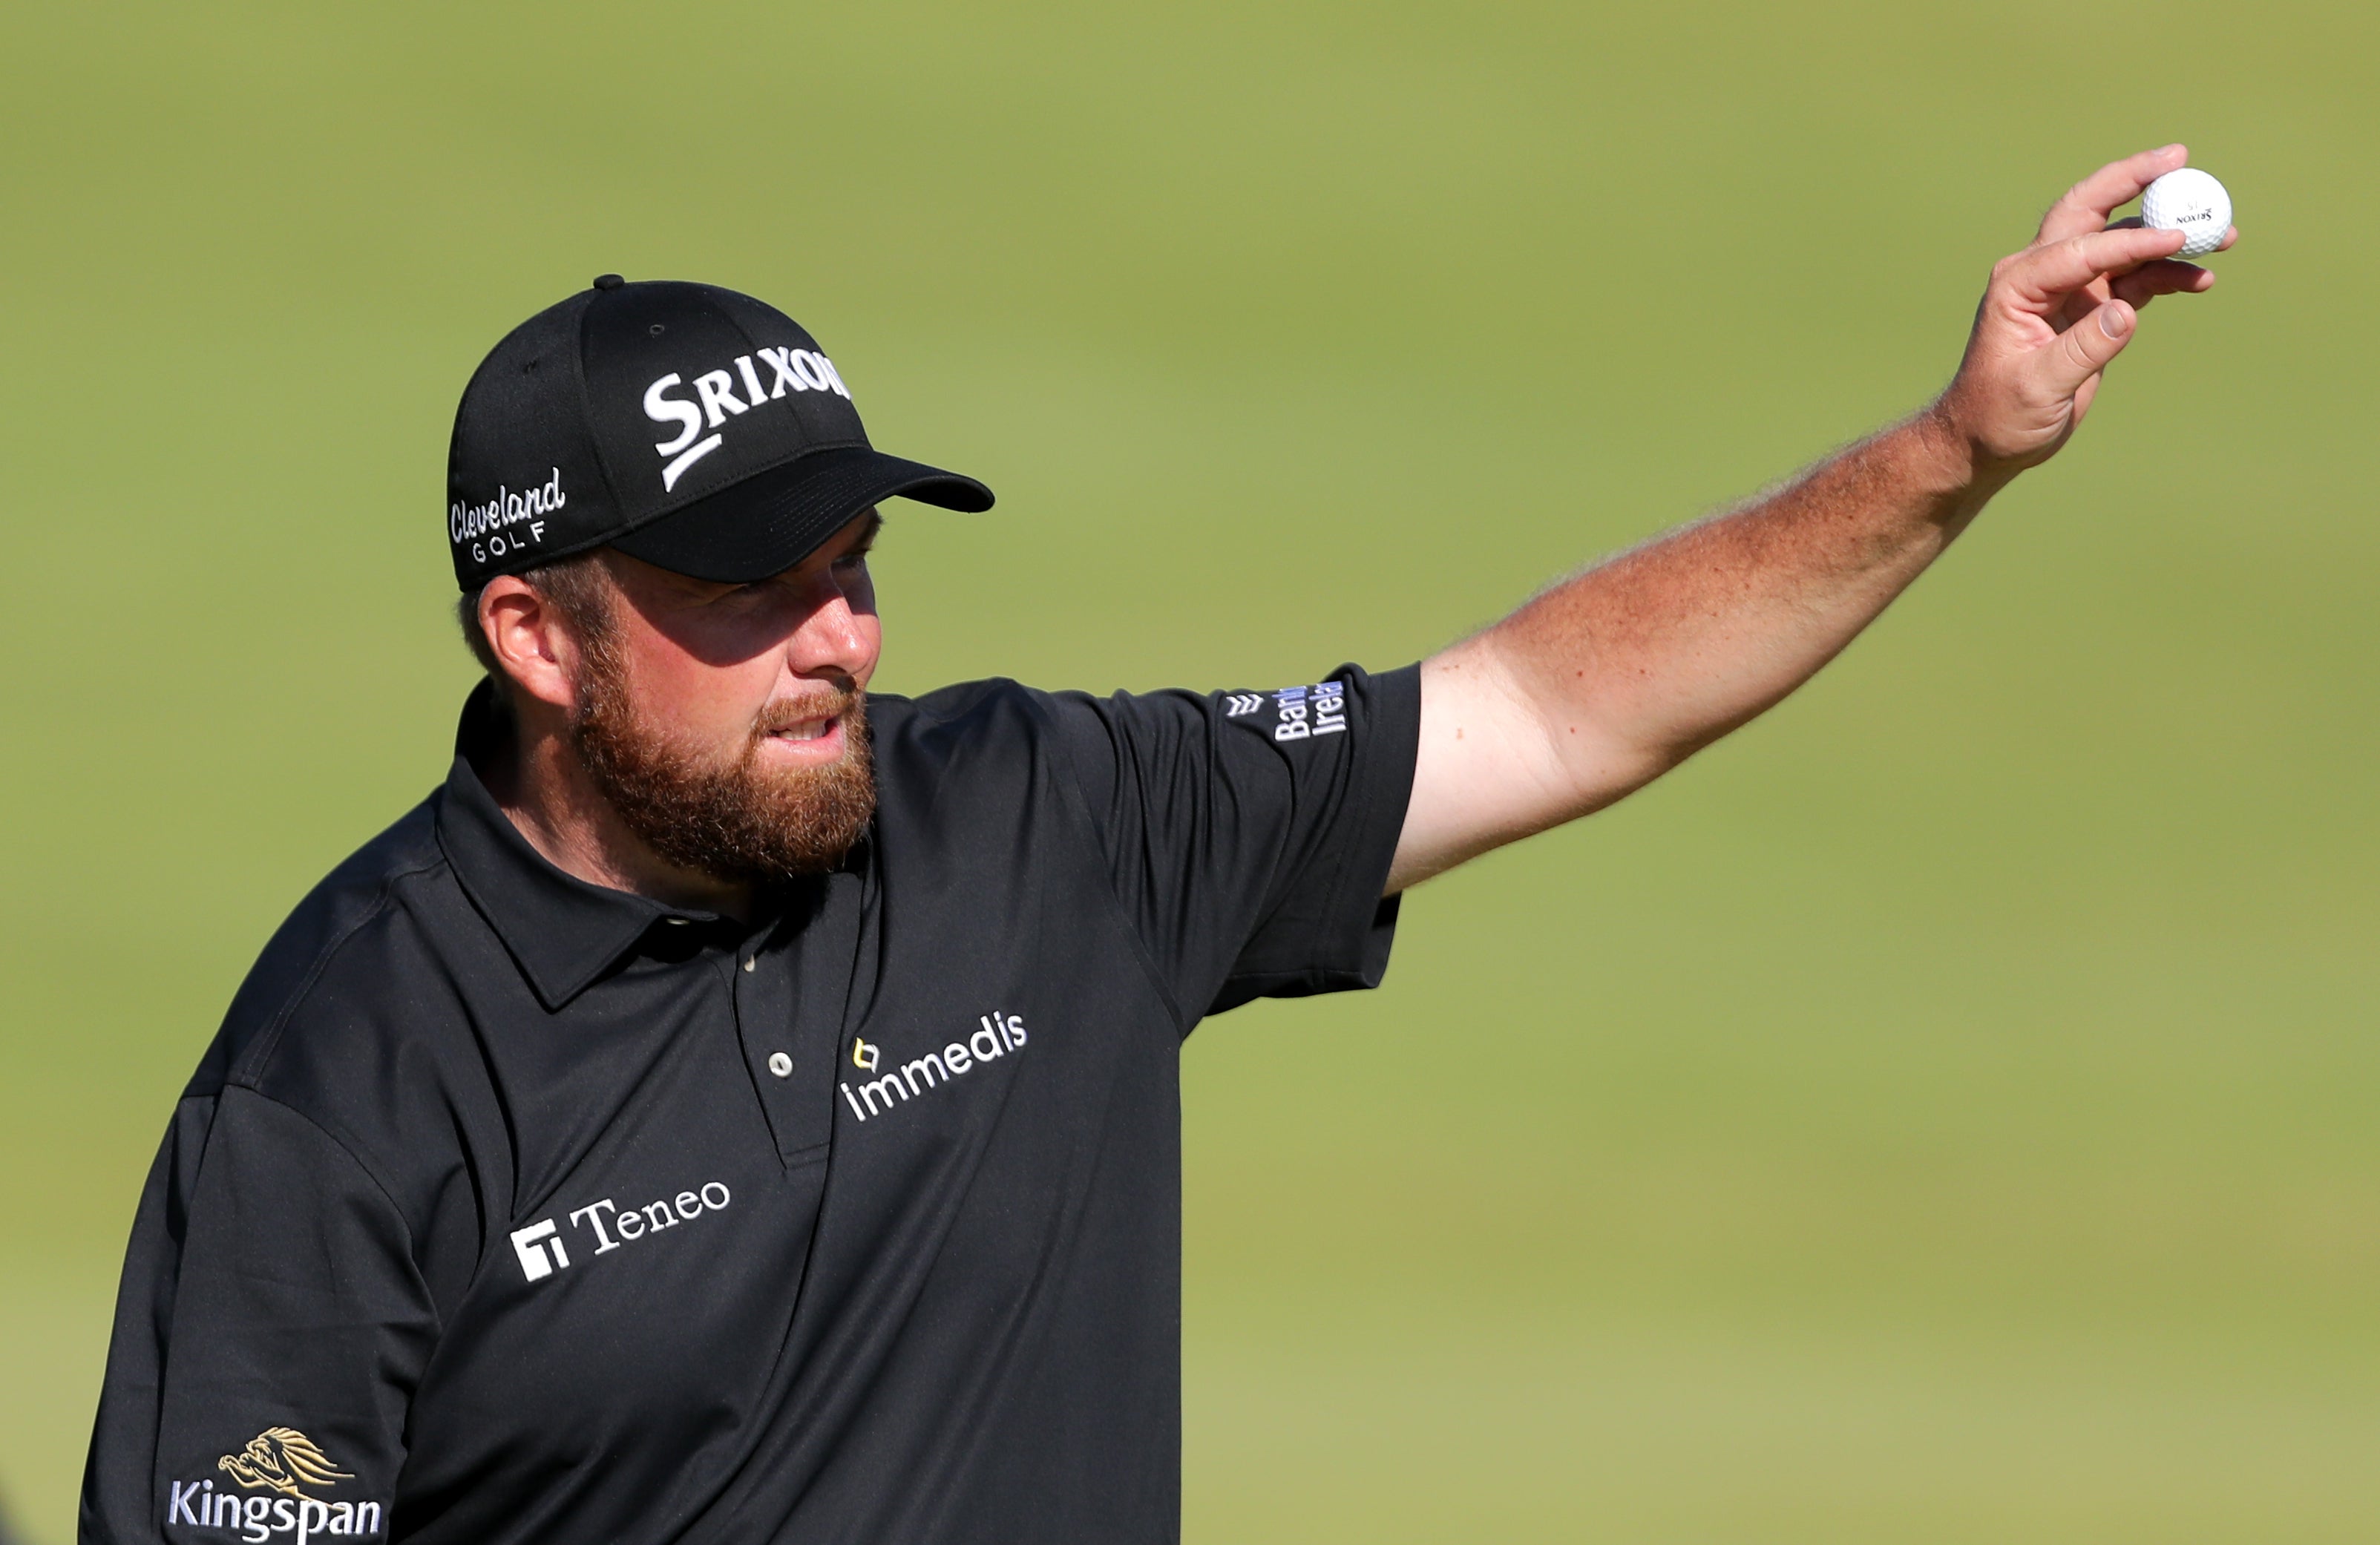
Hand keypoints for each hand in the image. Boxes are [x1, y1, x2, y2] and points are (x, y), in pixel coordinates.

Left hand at [1934, 145, 2234, 473]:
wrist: (1988, 438)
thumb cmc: (1998, 413)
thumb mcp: (2037, 387)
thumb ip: (2082, 350)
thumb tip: (2126, 312)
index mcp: (2018, 284)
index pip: (2081, 248)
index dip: (2130, 240)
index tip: (2177, 237)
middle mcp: (2042, 275)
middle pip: (2090, 209)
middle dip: (2133, 179)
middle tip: (2180, 157)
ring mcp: (2070, 288)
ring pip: (2122, 244)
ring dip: (2169, 235)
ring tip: (2222, 234)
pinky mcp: (2092, 308)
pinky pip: (2136, 279)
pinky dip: (2168, 274)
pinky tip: (2201, 277)